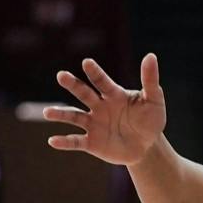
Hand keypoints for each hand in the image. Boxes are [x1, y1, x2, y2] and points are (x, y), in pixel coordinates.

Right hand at [44, 55, 166, 164]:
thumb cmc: (150, 120)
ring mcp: (94, 124)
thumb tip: (151, 56)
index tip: (87, 63)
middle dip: (73, 85)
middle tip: (61, 75)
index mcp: (113, 94)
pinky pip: (76, 141)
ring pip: (74, 117)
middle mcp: (99, 106)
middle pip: (83, 93)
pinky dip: (64, 142)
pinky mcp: (91, 142)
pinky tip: (53, 141)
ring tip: (48, 113)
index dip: (95, 73)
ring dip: (61, 114)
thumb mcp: (154, 101)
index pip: (102, 81)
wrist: (147, 147)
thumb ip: (151, 81)